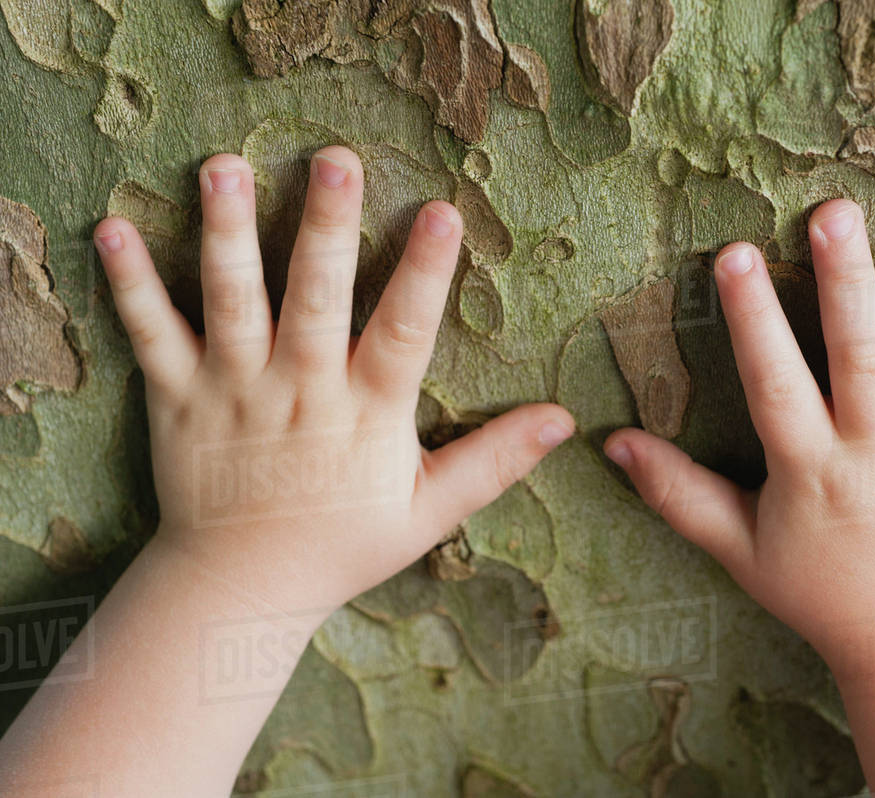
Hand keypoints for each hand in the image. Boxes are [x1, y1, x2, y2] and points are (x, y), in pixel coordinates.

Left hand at [93, 146, 574, 610]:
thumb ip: (495, 460)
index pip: (403, 334)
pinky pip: (151, 335)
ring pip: (232, 302)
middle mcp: (299, 392)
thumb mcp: (430, 510)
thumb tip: (564, 421)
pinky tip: (114, 227)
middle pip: (314, 300)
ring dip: (229, 234)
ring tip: (226, 167)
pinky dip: (130, 284)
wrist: (240, 590)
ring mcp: (233, 391)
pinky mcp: (178, 397)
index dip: (424, 274)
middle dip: (326, 230)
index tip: (442, 214)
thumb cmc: (342, 544)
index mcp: (365, 415)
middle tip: (335, 162)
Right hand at [604, 199, 874, 675]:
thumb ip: (680, 494)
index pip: (775, 385)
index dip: (752, 320)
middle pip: (863, 359)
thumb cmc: (826, 596)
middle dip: (846, 283)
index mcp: (814, 475)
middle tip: (834, 214)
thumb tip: (611, 442)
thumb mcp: (742, 551)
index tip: (734, 256)